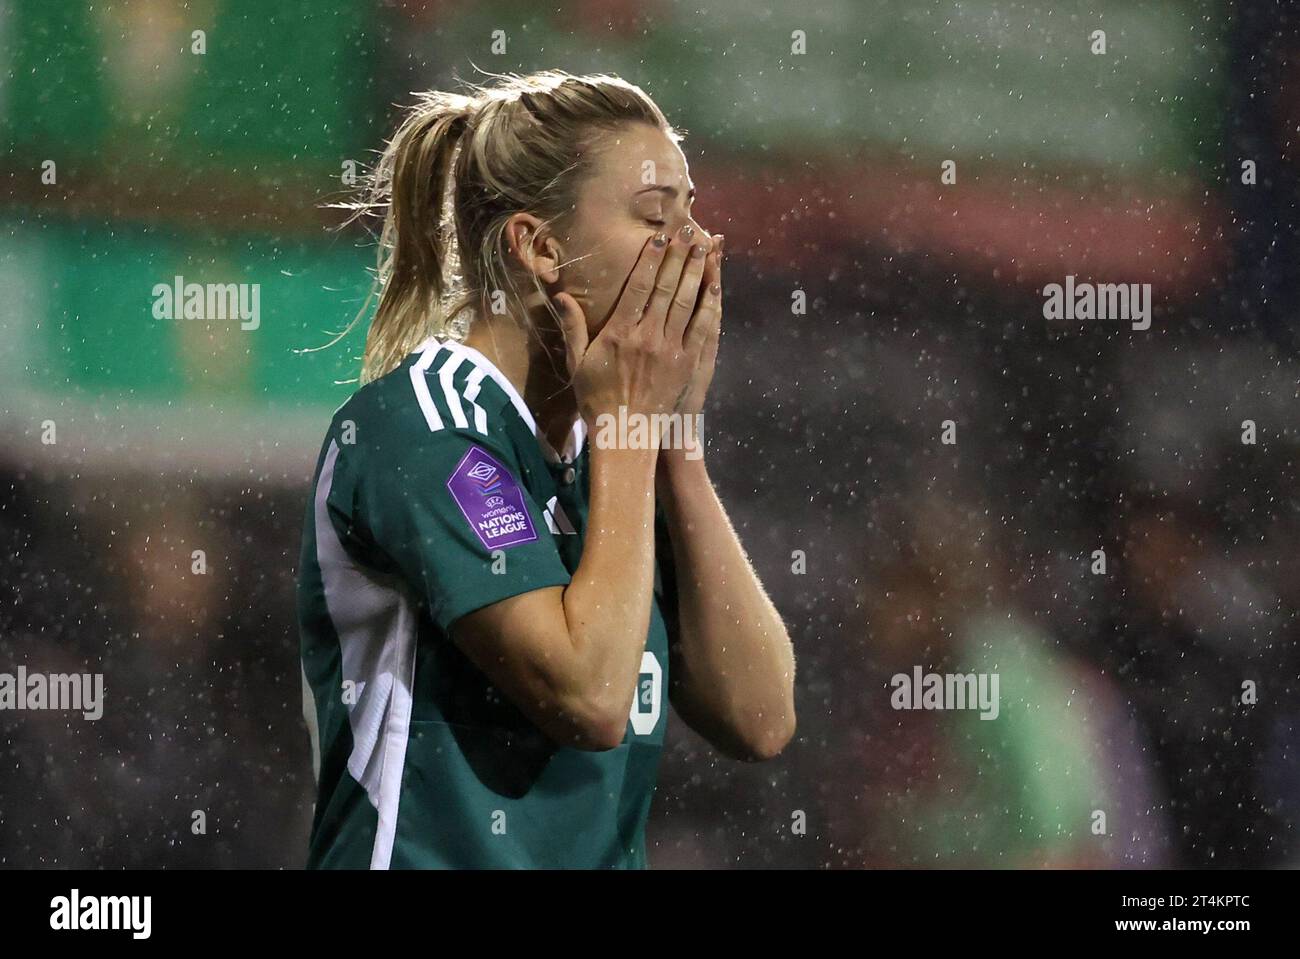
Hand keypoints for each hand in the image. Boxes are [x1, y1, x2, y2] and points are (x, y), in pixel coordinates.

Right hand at [551, 225, 719, 427]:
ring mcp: (670, 350)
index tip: (660, 239)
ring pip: (687, 303)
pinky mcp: (688, 364)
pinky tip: (715, 285)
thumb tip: (560, 296)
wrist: (626, 434)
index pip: (638, 287)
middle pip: (667, 288)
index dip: (651, 260)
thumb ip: (572, 327)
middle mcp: (647, 337)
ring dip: (697, 273)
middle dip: (680, 257)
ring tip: (706, 247)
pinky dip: (710, 304)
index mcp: (619, 333)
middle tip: (690, 231)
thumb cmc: (596, 400)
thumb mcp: (577, 362)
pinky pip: (702, 328)